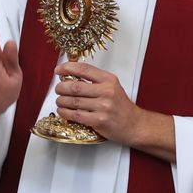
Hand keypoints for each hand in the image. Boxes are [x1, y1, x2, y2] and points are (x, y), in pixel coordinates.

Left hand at [54, 62, 174, 159]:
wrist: (134, 124)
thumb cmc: (120, 106)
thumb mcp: (112, 86)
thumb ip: (94, 80)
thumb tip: (69, 75)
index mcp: (109, 80)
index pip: (84, 69)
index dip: (67, 68)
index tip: (58, 70)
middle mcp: (107, 91)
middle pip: (74, 86)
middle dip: (61, 87)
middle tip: (58, 90)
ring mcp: (103, 106)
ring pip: (72, 101)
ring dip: (61, 101)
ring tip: (60, 101)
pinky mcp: (99, 120)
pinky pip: (75, 115)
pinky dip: (65, 112)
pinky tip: (63, 111)